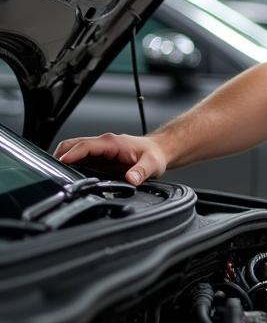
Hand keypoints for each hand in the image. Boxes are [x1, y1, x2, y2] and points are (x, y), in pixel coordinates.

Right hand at [54, 133, 168, 185]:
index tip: (61, 162)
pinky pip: (79, 159)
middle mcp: (103, 144)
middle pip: (73, 145)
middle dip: (60, 155)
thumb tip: (131, 179)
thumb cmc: (154, 155)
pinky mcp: (98, 158)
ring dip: (63, 161)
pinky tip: (68, 176)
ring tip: (56, 175)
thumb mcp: (152, 164)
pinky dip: (70, 166)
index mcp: (112, 143)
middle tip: (52, 172)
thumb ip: (141, 172)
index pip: (86, 145)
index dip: (72, 153)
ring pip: (73, 151)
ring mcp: (99, 151)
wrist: (158, 151)